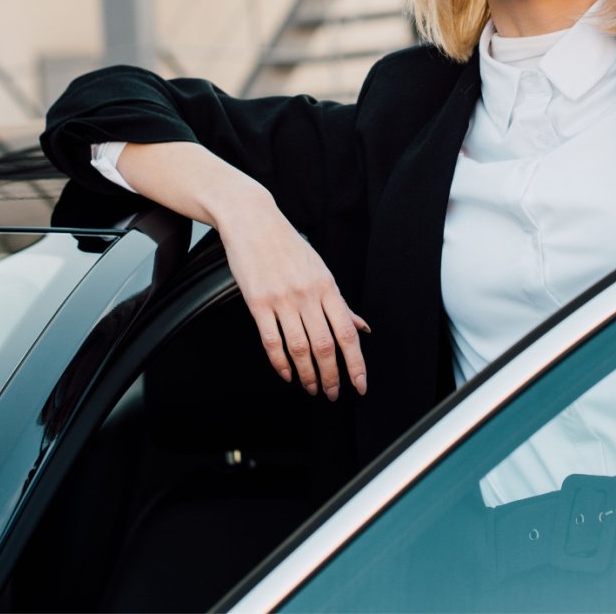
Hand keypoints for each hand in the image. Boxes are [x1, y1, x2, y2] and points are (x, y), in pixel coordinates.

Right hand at [219, 190, 370, 400]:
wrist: (253, 221)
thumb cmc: (288, 245)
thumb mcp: (321, 270)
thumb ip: (340, 303)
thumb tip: (362, 327)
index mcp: (327, 286)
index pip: (347, 333)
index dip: (356, 363)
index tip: (359, 384)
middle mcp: (308, 294)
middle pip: (325, 346)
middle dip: (331, 376)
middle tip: (332, 393)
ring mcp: (282, 299)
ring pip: (299, 348)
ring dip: (308, 374)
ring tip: (312, 387)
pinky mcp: (257, 302)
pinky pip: (271, 341)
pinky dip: (280, 362)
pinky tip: (287, 374)